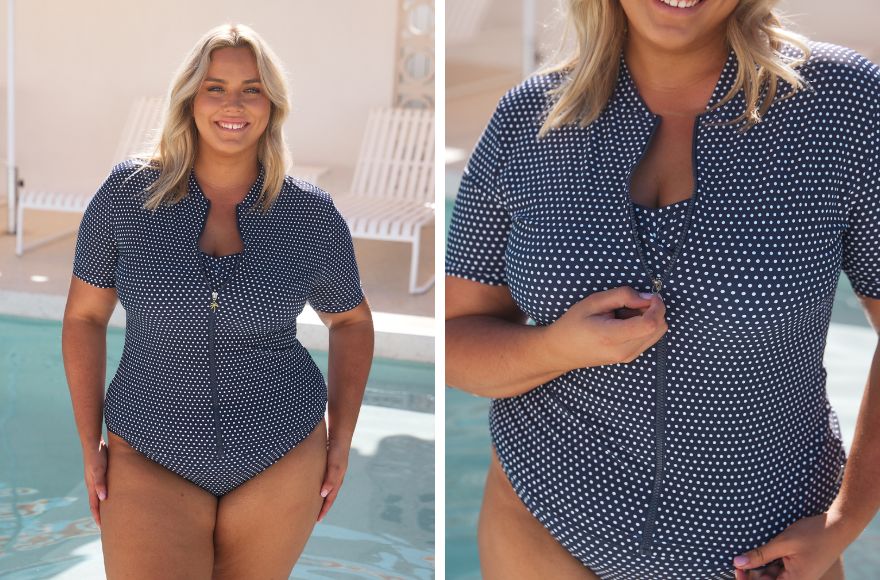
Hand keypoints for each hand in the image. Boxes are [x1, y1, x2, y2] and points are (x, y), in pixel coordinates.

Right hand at [82, 438, 108, 528]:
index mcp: (92, 486)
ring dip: (105, 504)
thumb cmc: (97, 456)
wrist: (93, 442)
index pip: (94, 506)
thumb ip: (101, 483)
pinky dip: (108, 493)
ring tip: (113, 512)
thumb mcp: (99, 470)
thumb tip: (103, 499)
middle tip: (109, 524)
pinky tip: (115, 493)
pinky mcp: (101, 472)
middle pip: (97, 503)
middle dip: (102, 514)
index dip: (98, 517)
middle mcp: (93, 484)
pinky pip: (104, 487)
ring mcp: (96, 479)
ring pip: (100, 495)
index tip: (102, 528)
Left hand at [317, 438, 349, 521]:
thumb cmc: (337, 451)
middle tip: (312, 517)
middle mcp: (335, 478)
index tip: (317, 520)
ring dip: (319, 498)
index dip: (324, 510)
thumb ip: (330, 479)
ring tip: (310, 505)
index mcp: (337, 480)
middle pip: (328, 496)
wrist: (339, 435)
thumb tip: (323, 494)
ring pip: (324, 489)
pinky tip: (310, 486)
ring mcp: (331, 472)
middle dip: (321, 507)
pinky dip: (317, 487)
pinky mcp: (326, 465)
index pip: (330, 499)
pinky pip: (321, 480)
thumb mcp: (334, 466)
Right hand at [545, 286, 666, 368]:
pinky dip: (644, 326)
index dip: (657, 307)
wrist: (561, 351)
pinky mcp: (629, 358)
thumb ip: (622, 295)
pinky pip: (649, 339)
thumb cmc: (573, 324)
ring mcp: (627, 357)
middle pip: (659, 328)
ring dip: (650, 318)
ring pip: (657, 334)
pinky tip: (625, 322)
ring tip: (626, 313)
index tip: (649, 295)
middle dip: (654, 311)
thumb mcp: (593, 302)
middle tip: (633, 302)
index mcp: (611, 337)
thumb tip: (647, 297)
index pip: (650, 325)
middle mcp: (623, 351)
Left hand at [733, 512, 851, 579]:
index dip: (747, 579)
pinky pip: (779, 568)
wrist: (839, 526)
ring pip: (771, 575)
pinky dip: (769, 560)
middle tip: (739, 556)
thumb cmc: (814, 534)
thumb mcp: (783, 542)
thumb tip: (737, 563)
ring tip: (752, 550)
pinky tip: (763, 550)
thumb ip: (760, 555)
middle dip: (752, 572)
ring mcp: (798, 575)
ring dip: (760, 565)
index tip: (736, 567)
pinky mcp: (798, 567)